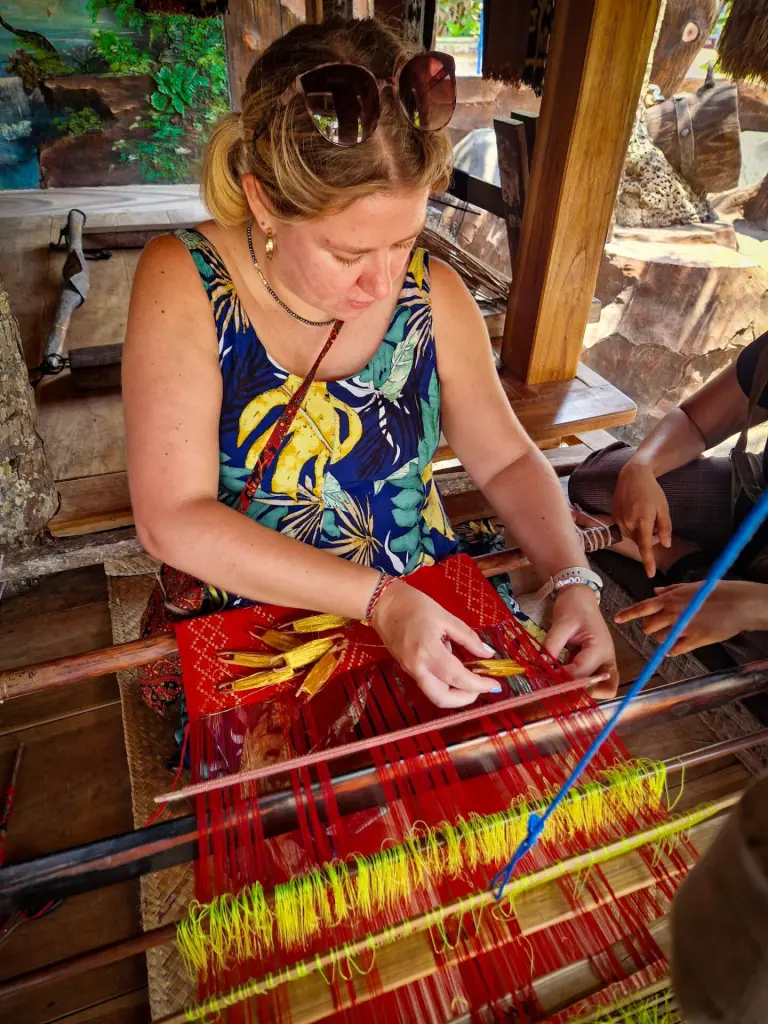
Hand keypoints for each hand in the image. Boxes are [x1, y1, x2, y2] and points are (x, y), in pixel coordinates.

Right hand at [372, 581, 499, 707]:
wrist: (382, 603)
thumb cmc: (414, 605)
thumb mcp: (445, 616)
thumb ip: (468, 637)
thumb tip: (488, 653)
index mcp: (428, 651)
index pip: (457, 678)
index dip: (479, 685)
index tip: (495, 684)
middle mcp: (417, 667)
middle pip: (442, 698)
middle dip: (465, 698)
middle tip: (481, 687)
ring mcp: (410, 670)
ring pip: (434, 695)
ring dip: (455, 694)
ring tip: (471, 680)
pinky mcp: (407, 669)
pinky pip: (428, 684)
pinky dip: (445, 684)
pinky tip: (454, 671)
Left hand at [543, 585, 618, 697]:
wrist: (579, 596)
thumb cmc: (573, 606)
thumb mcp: (561, 623)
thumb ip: (552, 645)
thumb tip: (542, 665)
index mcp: (600, 648)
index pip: (582, 673)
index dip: (563, 679)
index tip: (544, 677)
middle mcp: (606, 658)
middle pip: (606, 688)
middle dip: (584, 692)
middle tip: (559, 688)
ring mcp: (603, 661)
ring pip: (600, 687)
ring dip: (581, 688)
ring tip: (557, 682)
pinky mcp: (595, 663)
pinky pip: (589, 679)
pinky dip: (575, 681)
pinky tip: (557, 674)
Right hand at [613, 459, 671, 577]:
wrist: (633, 476)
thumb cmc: (651, 491)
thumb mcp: (663, 508)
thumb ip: (665, 528)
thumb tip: (664, 544)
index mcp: (643, 520)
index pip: (645, 546)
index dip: (648, 561)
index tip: (650, 574)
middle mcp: (629, 522)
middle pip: (640, 541)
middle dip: (649, 537)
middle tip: (655, 522)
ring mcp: (619, 520)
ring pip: (632, 535)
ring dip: (640, 531)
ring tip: (645, 514)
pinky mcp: (614, 516)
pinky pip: (625, 528)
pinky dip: (632, 525)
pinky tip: (636, 511)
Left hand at [614, 580, 766, 655]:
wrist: (739, 603)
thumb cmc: (717, 592)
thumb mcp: (690, 586)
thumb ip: (671, 590)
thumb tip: (656, 592)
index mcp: (669, 599)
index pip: (641, 607)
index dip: (627, 614)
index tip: (617, 619)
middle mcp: (672, 613)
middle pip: (648, 627)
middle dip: (650, 628)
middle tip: (659, 627)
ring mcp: (682, 628)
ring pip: (660, 639)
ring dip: (664, 638)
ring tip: (677, 632)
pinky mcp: (693, 640)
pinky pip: (674, 650)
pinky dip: (673, 649)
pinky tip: (678, 645)